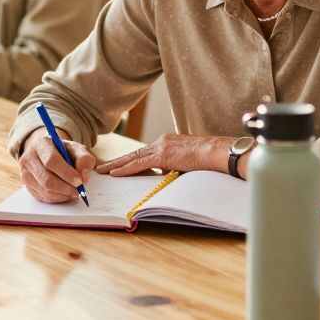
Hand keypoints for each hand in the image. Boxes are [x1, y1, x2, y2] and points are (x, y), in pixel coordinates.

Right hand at [19, 127, 96, 203]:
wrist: (49, 153)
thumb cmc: (64, 151)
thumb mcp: (77, 149)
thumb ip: (84, 159)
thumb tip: (84, 176)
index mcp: (41, 144)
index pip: (51, 161)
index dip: (66, 173)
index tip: (79, 181)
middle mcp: (29, 158)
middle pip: (46, 179)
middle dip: (66, 188)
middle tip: (79, 191)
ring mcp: (25, 172)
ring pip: (45, 190)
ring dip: (63, 195)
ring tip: (74, 192)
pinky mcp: (27, 185)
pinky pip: (43, 197)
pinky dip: (57, 198)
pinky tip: (65, 193)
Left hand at [95, 134, 228, 176]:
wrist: (217, 152)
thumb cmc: (207, 160)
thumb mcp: (186, 163)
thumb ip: (172, 167)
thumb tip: (163, 177)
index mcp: (167, 144)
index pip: (143, 154)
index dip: (128, 160)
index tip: (117, 166)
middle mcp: (161, 142)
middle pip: (134, 154)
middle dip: (117, 162)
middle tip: (102, 168)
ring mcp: (161, 147)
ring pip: (133, 158)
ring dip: (116, 165)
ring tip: (102, 171)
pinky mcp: (163, 154)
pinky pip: (139, 163)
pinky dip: (126, 169)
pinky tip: (115, 173)